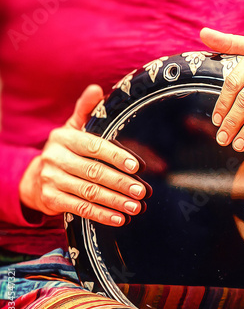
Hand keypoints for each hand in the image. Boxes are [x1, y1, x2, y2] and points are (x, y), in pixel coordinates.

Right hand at [20, 85, 147, 226]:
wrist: (36, 178)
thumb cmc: (67, 150)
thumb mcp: (74, 128)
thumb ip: (86, 110)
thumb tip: (97, 89)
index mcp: (64, 137)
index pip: (94, 146)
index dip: (116, 157)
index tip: (137, 166)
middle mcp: (54, 157)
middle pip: (93, 171)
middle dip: (120, 183)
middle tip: (142, 191)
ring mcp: (51, 179)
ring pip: (88, 192)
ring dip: (114, 201)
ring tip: (135, 207)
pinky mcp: (51, 199)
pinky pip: (80, 208)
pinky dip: (101, 215)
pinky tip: (119, 219)